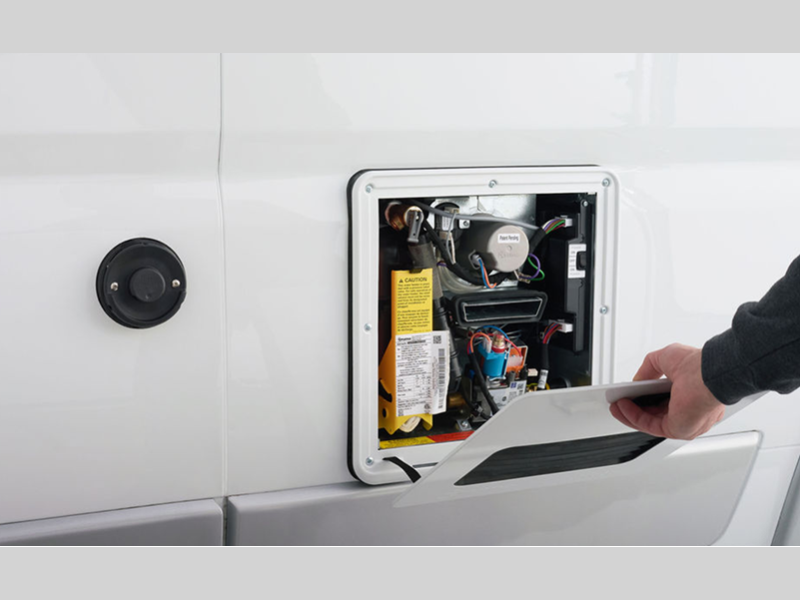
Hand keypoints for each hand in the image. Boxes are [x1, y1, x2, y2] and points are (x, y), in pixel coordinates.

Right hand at [610, 343, 724, 439]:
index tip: (630, 393)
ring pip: (649, 421)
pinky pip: (649, 425)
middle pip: (653, 413)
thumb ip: (649, 367)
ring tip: (616, 404)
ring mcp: (683, 422)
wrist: (708, 374)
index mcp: (690, 394)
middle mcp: (688, 411)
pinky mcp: (677, 429)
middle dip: (633, 407)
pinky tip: (622, 407)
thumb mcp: (666, 357)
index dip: (644, 397)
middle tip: (619, 400)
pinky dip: (633, 417)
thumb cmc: (698, 366)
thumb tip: (638, 378)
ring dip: (629, 413)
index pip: (663, 400)